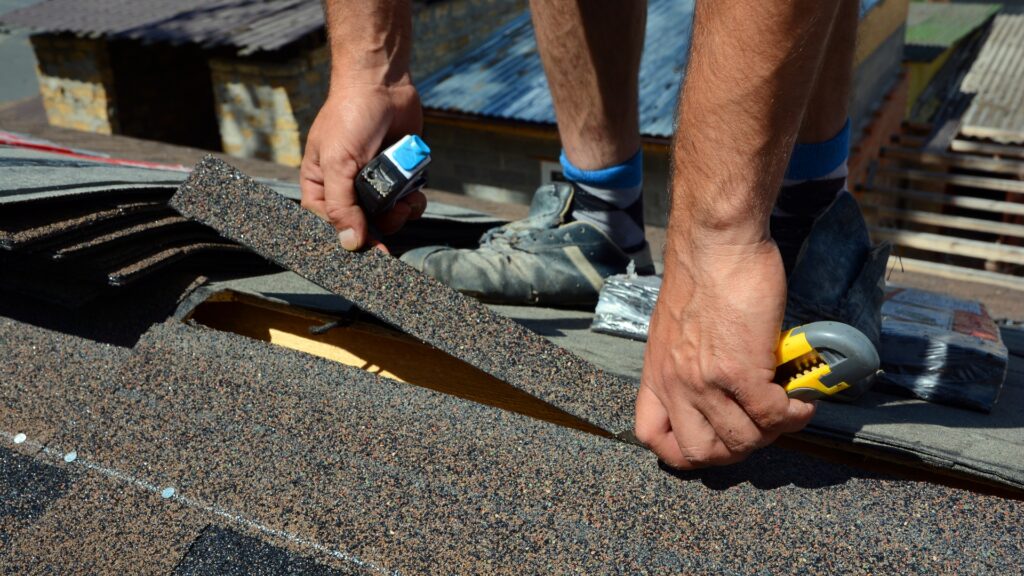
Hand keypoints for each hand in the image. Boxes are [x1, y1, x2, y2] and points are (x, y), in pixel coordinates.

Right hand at [300, 82, 426, 251]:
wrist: (382, 83)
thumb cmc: (349, 115)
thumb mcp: (337, 163)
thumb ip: (342, 205)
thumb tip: (350, 243)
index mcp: (321, 184)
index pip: (328, 225)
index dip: (347, 239)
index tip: (367, 251)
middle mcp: (347, 186)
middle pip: (362, 225)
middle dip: (380, 227)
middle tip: (393, 223)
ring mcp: (375, 180)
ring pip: (388, 216)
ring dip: (400, 214)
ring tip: (406, 201)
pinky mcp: (399, 174)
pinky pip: (407, 201)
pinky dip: (414, 200)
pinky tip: (415, 191)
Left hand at [635, 238, 815, 468]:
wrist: (716, 242)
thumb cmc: (704, 275)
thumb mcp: (677, 328)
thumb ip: (687, 362)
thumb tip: (716, 385)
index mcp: (657, 373)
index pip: (651, 437)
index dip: (681, 452)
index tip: (712, 441)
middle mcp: (676, 384)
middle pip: (701, 453)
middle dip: (736, 450)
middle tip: (760, 427)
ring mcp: (705, 382)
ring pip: (742, 440)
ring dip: (772, 432)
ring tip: (787, 410)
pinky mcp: (740, 372)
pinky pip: (772, 416)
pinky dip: (794, 415)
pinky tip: (802, 401)